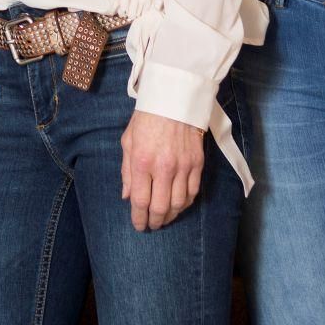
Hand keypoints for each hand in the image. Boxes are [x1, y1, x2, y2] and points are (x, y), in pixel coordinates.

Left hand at [120, 110, 204, 231]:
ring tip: (164, 218)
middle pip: (161, 207)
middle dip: (155, 221)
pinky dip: (186, 203)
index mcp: (142, 161)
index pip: (140, 201)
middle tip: (151, 225)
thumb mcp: (128, 142)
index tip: (138, 226)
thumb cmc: (146, 118)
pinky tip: (179, 205)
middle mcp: (163, 167)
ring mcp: (183, 166)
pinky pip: (193, 192)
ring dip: (171, 216)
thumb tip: (127, 197)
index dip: (139, 218)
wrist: (174, 99)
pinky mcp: (198, 163)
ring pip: (179, 204)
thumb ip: (127, 172)